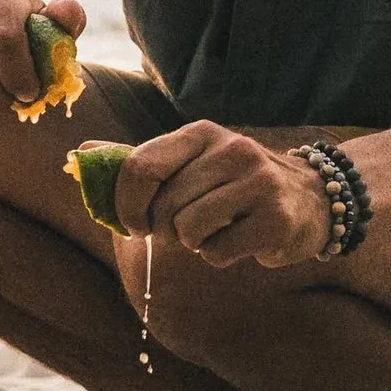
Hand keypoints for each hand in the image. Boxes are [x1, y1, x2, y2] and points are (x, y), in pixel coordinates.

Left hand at [115, 121, 332, 267]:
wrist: (311, 197)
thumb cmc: (233, 184)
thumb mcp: (189, 162)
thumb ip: (136, 162)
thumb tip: (79, 153)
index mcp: (202, 133)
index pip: (140, 166)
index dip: (125, 204)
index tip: (135, 223)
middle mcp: (232, 150)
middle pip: (164, 207)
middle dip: (166, 229)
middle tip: (188, 227)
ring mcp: (258, 183)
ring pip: (188, 231)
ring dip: (194, 243)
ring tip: (217, 230)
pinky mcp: (276, 219)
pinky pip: (218, 253)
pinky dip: (219, 257)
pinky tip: (240, 241)